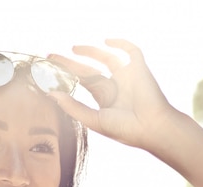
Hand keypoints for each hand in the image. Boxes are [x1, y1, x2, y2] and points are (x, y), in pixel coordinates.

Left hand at [49, 39, 176, 149]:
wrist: (152, 128)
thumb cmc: (125, 129)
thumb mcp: (94, 119)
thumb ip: (72, 106)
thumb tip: (51, 93)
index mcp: (105, 99)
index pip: (81, 83)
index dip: (67, 76)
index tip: (50, 71)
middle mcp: (115, 86)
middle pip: (89, 70)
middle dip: (71, 63)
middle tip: (52, 56)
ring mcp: (127, 77)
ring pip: (106, 58)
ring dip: (90, 51)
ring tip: (73, 48)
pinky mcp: (139, 69)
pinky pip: (132, 51)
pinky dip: (121, 43)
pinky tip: (106, 41)